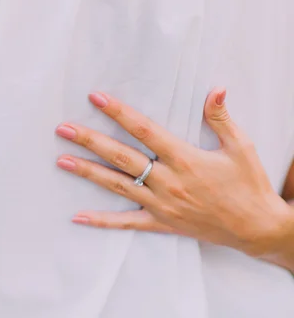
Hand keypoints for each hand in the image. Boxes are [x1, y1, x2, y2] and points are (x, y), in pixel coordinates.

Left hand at [56, 89, 291, 258]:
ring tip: (62, 160)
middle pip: (121, 157)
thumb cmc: (248, 185)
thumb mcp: (240, 147)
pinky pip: (127, 223)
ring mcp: (162, 205)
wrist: (256, 228)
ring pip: (117, 186)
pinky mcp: (162, 223)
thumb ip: (221, 117)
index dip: (119, 113)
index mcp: (184, 159)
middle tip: (63, 129)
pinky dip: (102, 221)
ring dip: (88, 172)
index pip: (144, 130)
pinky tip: (78, 217)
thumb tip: (215, 89)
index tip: (96, 98)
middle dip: (90, 141)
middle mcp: (168, 181)